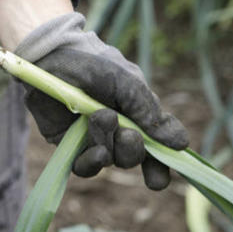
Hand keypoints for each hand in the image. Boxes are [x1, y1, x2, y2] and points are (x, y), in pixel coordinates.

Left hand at [13, 12, 188, 189]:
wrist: (51, 56)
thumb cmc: (92, 63)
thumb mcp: (128, 82)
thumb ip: (149, 111)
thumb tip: (181, 144)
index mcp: (137, 114)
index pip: (156, 146)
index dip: (161, 164)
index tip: (162, 175)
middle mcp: (117, 130)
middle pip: (134, 157)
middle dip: (134, 150)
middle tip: (129, 134)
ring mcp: (93, 138)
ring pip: (112, 160)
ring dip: (111, 144)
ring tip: (101, 117)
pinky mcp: (69, 144)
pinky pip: (85, 167)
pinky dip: (93, 162)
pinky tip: (97, 151)